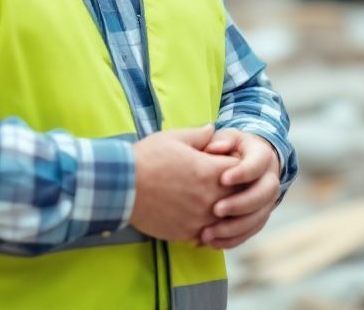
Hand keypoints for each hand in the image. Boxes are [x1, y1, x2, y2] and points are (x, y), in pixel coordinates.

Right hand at [129, 124, 238, 241]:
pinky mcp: (187, 233)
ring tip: (213, 203)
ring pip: (227, 219)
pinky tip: (199, 219)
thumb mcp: (174, 138)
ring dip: (225, 211)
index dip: (239, 165)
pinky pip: (209, 235)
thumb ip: (199, 135)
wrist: (121, 187)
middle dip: (236, 189)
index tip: (229, 162)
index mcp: (210, 171)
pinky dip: (208, 228)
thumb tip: (213, 129)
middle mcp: (210, 197)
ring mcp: (199, 218)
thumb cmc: (146, 158)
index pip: (243, 170)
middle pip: (240, 196)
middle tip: (225, 183)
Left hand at [199, 129, 281, 249]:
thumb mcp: (225, 138)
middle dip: (241, 204)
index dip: (243, 172)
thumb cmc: (229, 147)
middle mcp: (270, 179)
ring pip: (258, 218)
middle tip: (216, 210)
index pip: (258, 164)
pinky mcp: (259, 217)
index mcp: (262, 156)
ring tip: (208, 233)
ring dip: (234, 228)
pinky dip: (232, 240)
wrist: (243, 161)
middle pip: (264, 194)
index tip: (222, 179)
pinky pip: (250, 231)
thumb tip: (215, 147)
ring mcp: (267, 201)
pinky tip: (212, 243)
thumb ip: (219, 140)